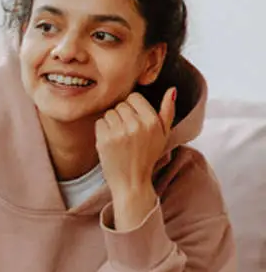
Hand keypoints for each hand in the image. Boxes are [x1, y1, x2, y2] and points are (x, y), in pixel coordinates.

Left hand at [96, 89, 174, 230]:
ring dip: (111, 123)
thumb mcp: (163, 134)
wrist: (132, 181)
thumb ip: (168, 111)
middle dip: (122, 115)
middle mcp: (136, 125)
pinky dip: (102, 130)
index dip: (132, 107)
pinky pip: (99, 122)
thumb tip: (172, 89)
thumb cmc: (147, 156)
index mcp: (152, 121)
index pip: (134, 97)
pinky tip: (110, 142)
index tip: (134, 120)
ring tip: (119, 138)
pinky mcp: (104, 140)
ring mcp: (119, 132)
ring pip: (109, 113)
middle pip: (120, 104)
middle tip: (127, 132)